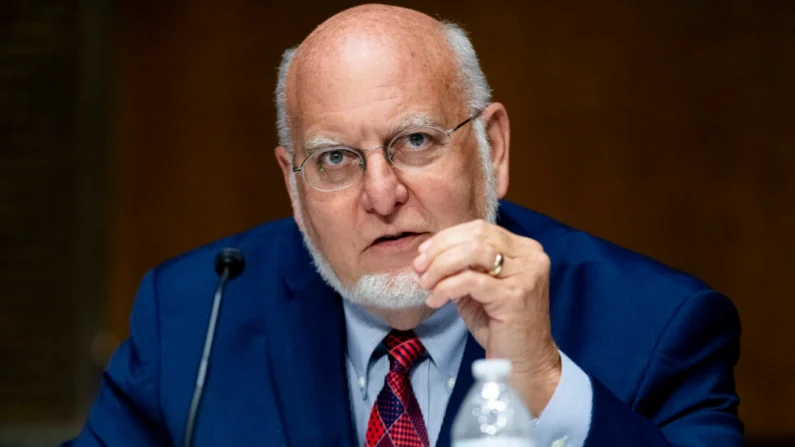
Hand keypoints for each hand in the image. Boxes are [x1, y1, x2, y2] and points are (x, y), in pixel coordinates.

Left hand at [412, 219, 560, 415]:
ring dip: (441, 266)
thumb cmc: (501, 327)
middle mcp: (530, 256)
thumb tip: (429, 255)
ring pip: (473, 252)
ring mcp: (525, 274)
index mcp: (524, 249)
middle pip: (475, 236)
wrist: (525, 362)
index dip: (447, 237)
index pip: (480, 229)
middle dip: (440, 250)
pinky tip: (435, 300)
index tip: (424, 254)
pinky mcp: (514, 295)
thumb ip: (463, 267)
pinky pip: (470, 281)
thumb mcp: (480, 289)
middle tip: (419, 269)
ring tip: (426, 284)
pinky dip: (446, 287)